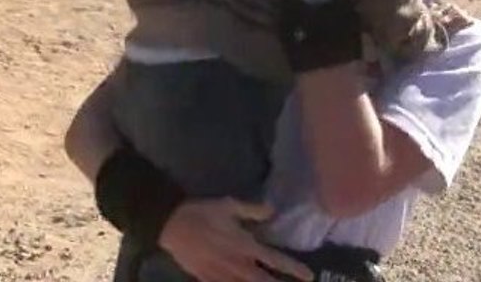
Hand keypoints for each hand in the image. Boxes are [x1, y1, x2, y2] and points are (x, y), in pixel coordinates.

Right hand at [159, 199, 312, 281]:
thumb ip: (253, 210)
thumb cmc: (203, 213)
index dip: (293, 268)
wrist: (172, 226)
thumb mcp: (229, 205)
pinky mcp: (209, 281)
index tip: (308, 276)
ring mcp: (223, 276)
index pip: (274, 260)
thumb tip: (273, 211)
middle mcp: (237, 264)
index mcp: (245, 245)